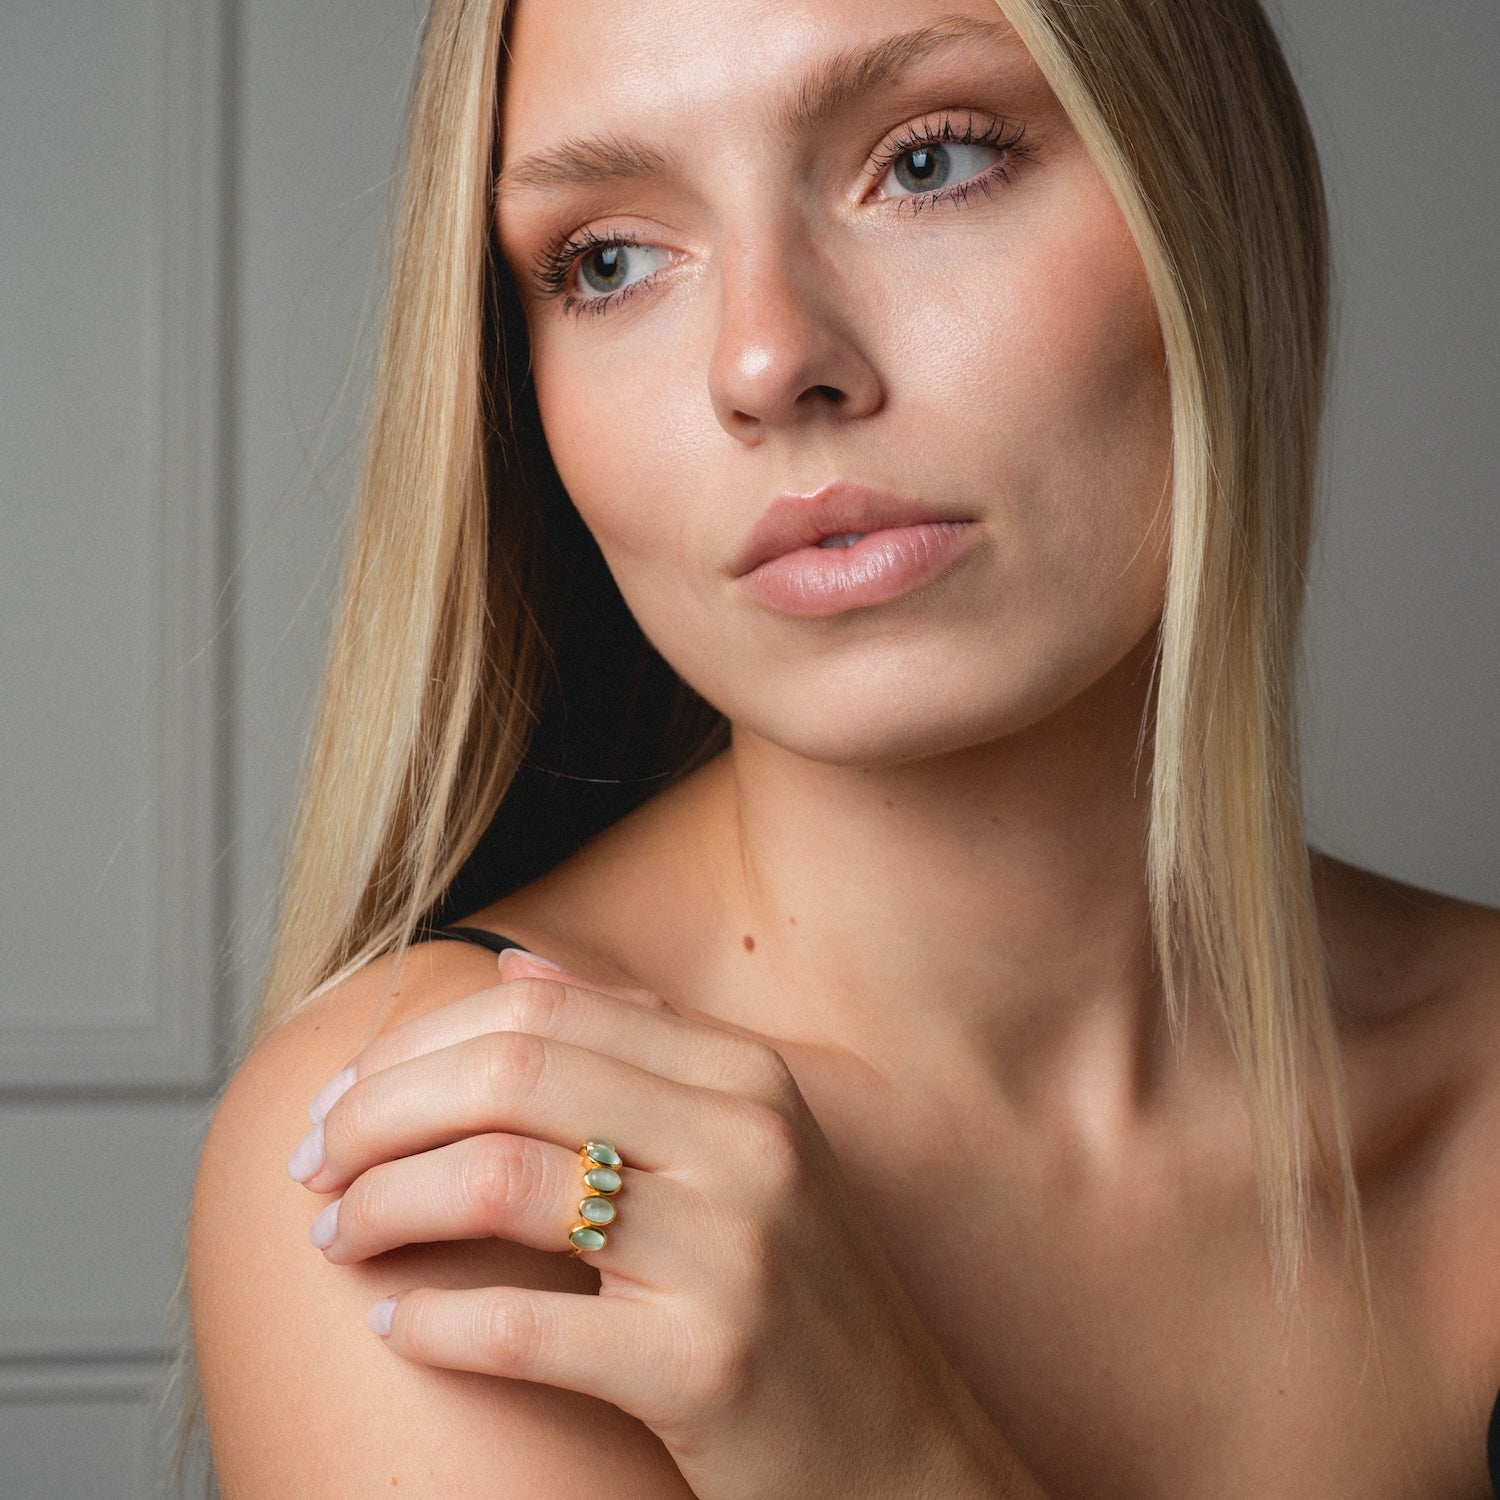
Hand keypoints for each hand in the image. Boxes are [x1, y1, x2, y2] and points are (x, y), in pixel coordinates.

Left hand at [286, 947, 1026, 1499]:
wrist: (900, 1453)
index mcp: (747, 1075)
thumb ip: (641, 1044)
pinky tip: (399, 1324)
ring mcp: (732, 1249)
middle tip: (311, 1163)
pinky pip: (526, 1323)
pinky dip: (436, 1319)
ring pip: (500, 1181)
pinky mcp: (705, 1363)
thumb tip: (518, 965)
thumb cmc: (802, 1297)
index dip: (418, 1046)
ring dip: (385, 1205)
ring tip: (335, 1237)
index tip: (344, 1095)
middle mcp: (747, 1139)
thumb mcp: (748, 1144)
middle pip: (511, 1075)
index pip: (541, 1012)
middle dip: (378, 1112)